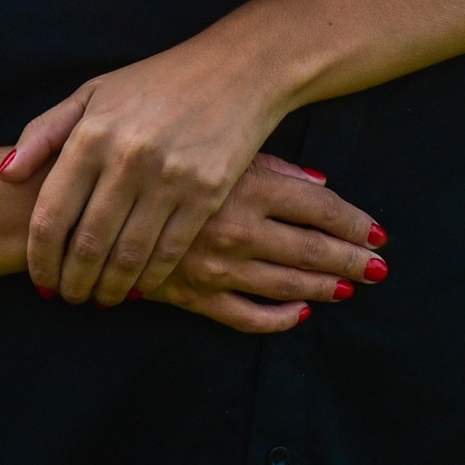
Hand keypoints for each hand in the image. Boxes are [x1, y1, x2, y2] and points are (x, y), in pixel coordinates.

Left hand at [0, 35, 298, 305]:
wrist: (236, 69)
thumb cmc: (156, 82)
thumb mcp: (93, 93)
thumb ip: (44, 133)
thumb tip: (5, 176)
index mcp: (92, 133)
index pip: (51, 215)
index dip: (40, 258)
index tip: (40, 280)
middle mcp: (127, 157)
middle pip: (87, 244)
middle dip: (73, 282)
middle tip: (68, 298)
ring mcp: (169, 176)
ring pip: (128, 255)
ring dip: (108, 288)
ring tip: (99, 299)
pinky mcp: (207, 191)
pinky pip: (169, 250)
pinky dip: (149, 278)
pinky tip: (138, 287)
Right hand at [132, 156, 386, 333]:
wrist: (83, 198)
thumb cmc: (152, 158)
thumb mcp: (212, 145)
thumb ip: (270, 164)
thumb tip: (322, 182)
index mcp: (245, 185)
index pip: (319, 208)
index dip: (354, 223)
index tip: (378, 232)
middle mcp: (236, 228)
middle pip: (312, 249)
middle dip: (352, 260)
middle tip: (381, 268)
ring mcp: (215, 267)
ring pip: (287, 285)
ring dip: (325, 287)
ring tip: (351, 287)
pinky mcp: (193, 296)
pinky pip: (247, 317)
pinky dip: (279, 318)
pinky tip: (301, 313)